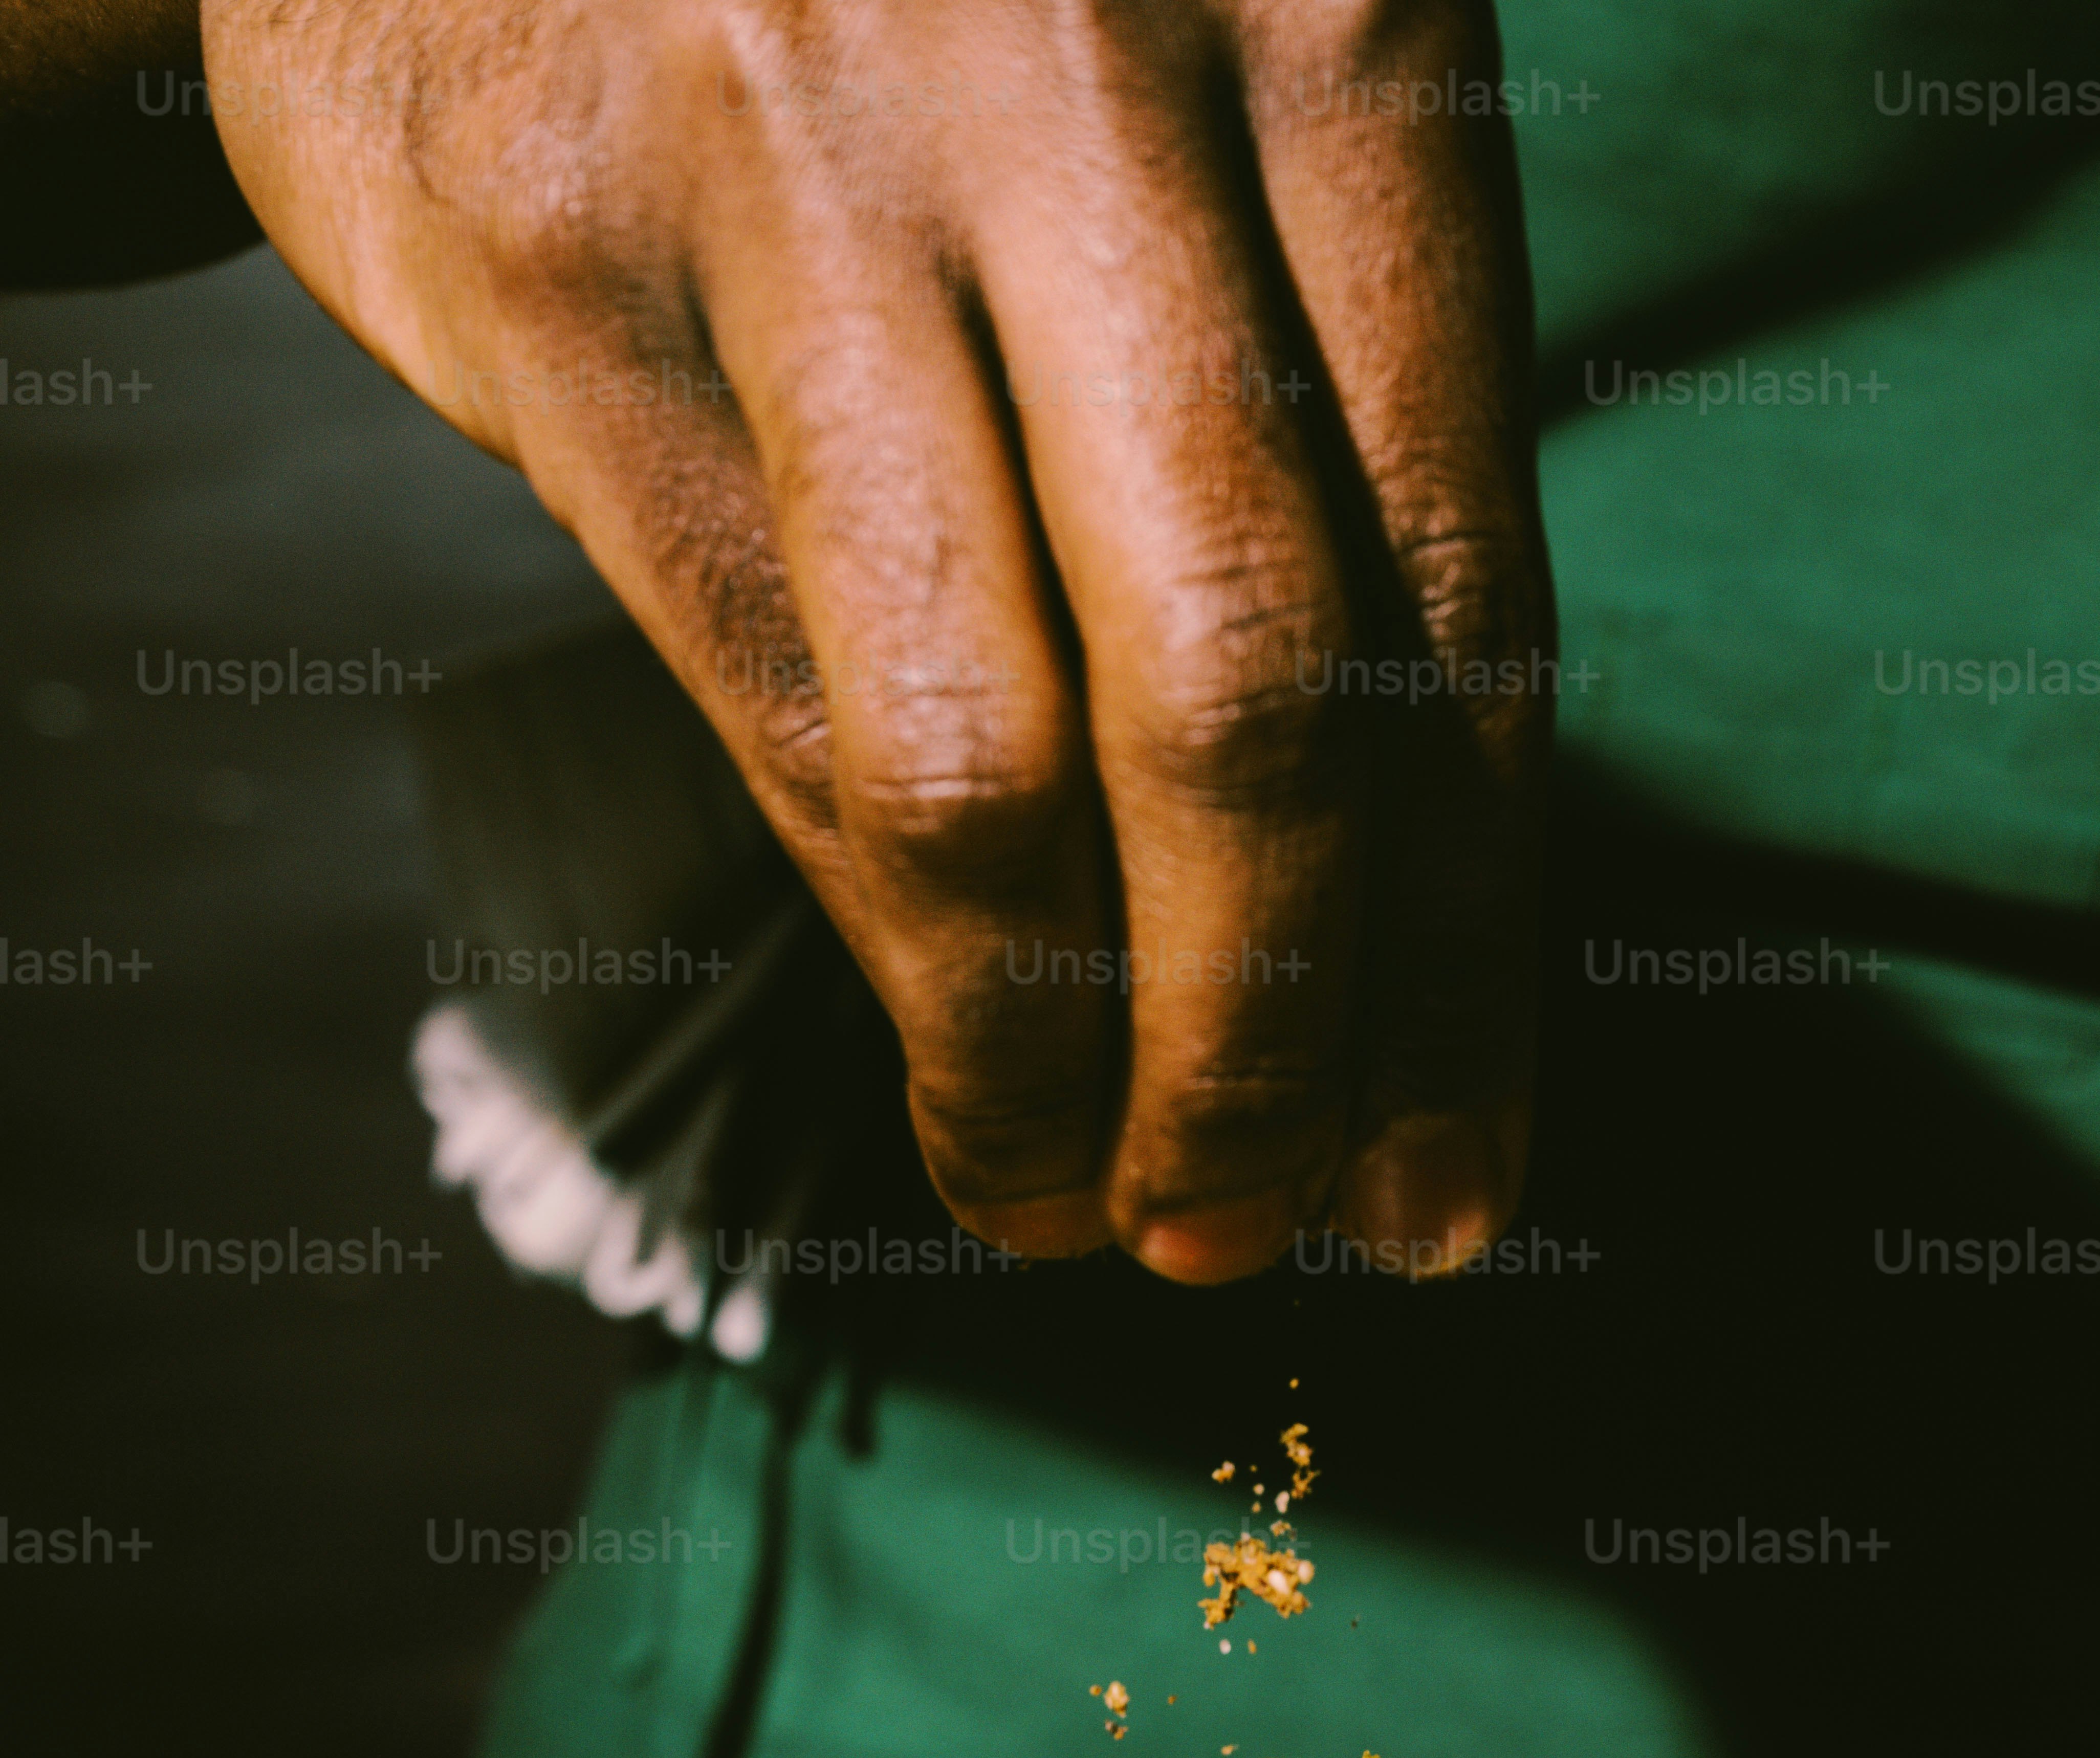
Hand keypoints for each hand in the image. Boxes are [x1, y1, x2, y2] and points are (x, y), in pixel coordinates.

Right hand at [204, 0, 1556, 1279]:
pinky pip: (777, 708)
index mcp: (1333, 13)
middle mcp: (1091, 64)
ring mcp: (808, 157)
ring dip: (1053, 1060)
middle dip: (1270, 1047)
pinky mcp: (572, 268)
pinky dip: (892, 953)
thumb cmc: (942, 15)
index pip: (1456, 597)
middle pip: (1253, 702)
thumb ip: (1314, 464)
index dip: (1464, 955)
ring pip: (990, 758)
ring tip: (1088, 1210)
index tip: (1451, 1177)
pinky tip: (960, 1075)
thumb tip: (1394, 961)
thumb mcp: (1202, 142)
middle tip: (1252, 1231)